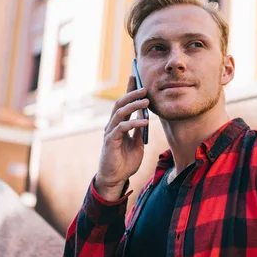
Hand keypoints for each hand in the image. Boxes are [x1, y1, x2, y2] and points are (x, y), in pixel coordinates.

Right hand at [95, 76, 148, 200]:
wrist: (116, 178)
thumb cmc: (125, 162)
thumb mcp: (137, 144)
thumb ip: (139, 131)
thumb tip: (145, 118)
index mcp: (119, 124)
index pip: (124, 103)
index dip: (129, 90)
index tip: (136, 77)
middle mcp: (112, 125)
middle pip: (120, 104)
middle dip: (132, 94)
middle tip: (145, 88)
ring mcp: (110, 132)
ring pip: (120, 112)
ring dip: (133, 105)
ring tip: (146, 101)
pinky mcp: (110, 141)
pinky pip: (122, 127)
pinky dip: (134, 122)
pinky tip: (145, 121)